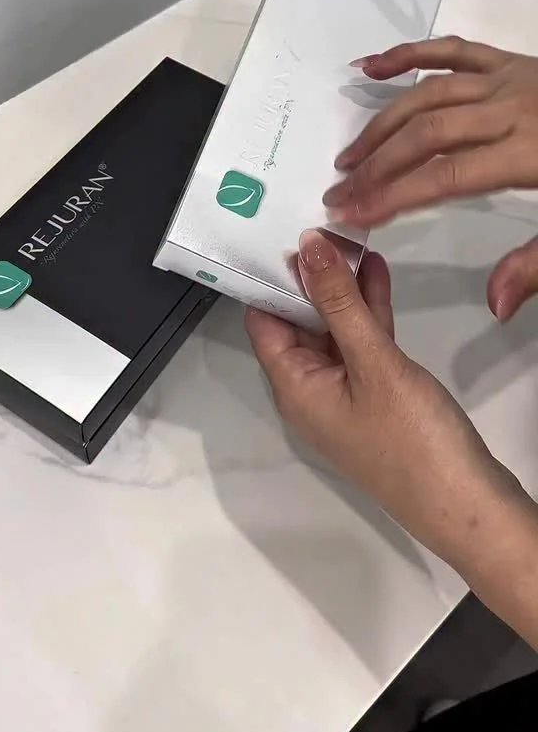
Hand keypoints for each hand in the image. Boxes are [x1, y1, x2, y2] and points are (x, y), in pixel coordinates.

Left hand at [246, 229, 515, 566]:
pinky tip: (377, 275)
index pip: (264, 319)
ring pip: (334, 329)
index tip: (285, 232)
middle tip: (325, 226)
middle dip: (311, 276)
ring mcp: (344, 395)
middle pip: (298, 321)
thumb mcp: (372, 362)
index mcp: (293, 386)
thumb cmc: (412, 440)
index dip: (272, 277)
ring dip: (343, 289)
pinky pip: (362, 344)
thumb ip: (337, 301)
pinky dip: (367, 312)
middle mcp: (310, 390)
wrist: (466, 505)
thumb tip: (306, 248)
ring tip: (353, 241)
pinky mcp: (376, 397)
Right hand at [324, 36, 537, 320]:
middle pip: (426, 134)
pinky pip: (454, 50)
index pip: (445, 176)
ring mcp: (511, 78)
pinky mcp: (514, 62)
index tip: (351, 215)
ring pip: (431, 94)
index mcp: (532, 153)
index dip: (393, 196)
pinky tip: (372, 67)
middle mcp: (513, 107)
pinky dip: (410, 54)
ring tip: (349, 155)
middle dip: (377, 166)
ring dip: (384, 122)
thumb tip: (494, 301)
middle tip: (337, 193)